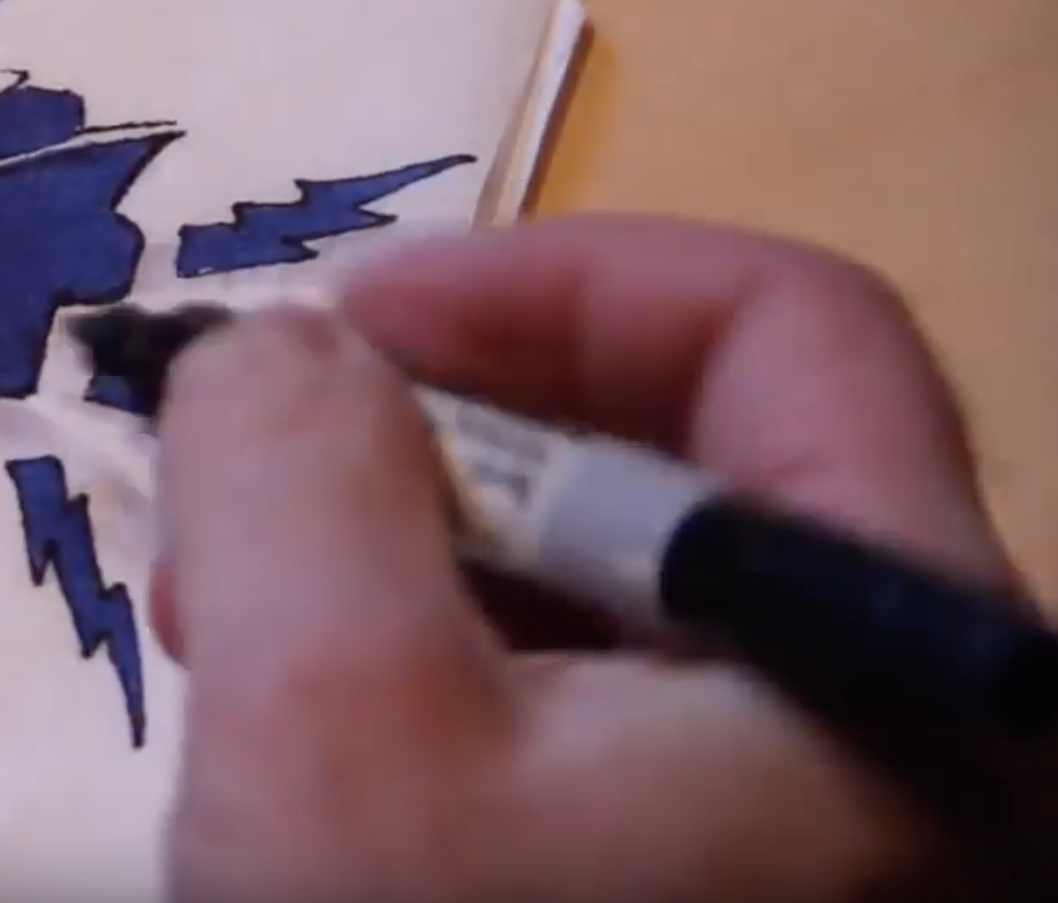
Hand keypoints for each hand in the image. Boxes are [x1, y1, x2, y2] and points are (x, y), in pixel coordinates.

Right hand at [151, 216, 1012, 902]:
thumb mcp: (330, 725)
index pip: (782, 331)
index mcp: (900, 662)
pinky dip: (424, 671)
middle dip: (433, 429)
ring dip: (398, 552)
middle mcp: (899, 733)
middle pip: (686, 459)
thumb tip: (274, 352)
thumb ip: (296, 472)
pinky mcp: (698, 890)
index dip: (551, 281)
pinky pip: (572, 717)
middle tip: (244, 465)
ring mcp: (803, 832)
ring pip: (605, 597)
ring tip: (222, 606)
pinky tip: (292, 719)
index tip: (338, 324)